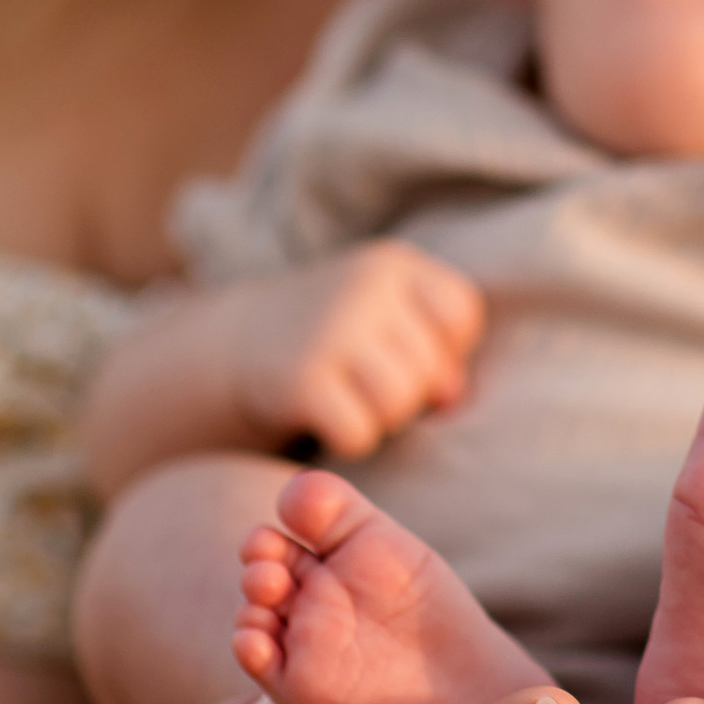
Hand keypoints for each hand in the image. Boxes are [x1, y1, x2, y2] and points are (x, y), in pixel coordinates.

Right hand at [218, 245, 491, 458]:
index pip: (463, 314)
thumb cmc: (336, 333)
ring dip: (381, 417)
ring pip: (399, 403)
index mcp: (394, 263)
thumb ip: (435, 351)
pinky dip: (348, 439)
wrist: (240, 339)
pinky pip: (359, 433)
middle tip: (367, 382)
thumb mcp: (388, 321)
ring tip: (351, 398)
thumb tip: (450, 396)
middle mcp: (365, 286)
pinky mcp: (301, 378)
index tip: (406, 352)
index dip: (446, 347)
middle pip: (431, 368)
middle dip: (409, 390)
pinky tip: (326, 417)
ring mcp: (331, 329)